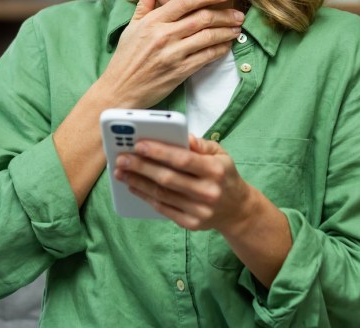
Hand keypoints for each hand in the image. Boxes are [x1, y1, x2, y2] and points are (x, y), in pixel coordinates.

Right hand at [96, 0, 243, 108]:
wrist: (120, 89)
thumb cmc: (126, 58)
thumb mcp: (132, 27)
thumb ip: (144, 4)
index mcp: (153, 21)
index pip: (185, 2)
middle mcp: (164, 35)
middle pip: (202, 18)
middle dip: (225, 14)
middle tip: (238, 13)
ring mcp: (173, 54)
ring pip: (208, 37)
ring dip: (226, 31)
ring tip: (236, 28)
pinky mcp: (180, 71)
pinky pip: (206, 57)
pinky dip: (220, 50)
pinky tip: (226, 45)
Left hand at [113, 134, 253, 231]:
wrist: (238, 209)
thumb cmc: (223, 175)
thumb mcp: (220, 154)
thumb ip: (200, 144)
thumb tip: (181, 135)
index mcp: (215, 170)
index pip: (183, 160)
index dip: (159, 152)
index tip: (138, 145)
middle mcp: (208, 191)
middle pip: (168, 178)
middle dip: (141, 167)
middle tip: (121, 159)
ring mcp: (200, 210)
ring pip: (162, 195)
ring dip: (138, 182)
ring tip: (121, 172)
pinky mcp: (191, 224)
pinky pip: (163, 209)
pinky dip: (146, 197)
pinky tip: (133, 187)